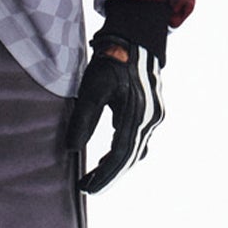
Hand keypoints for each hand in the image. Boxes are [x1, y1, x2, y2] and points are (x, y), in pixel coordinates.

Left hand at [64, 32, 164, 194]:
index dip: (103, 176)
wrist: (136, 40)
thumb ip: (83, 119)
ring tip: (95, 176)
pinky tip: (110, 157)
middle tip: (87, 188)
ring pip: (137, 152)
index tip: (86, 188)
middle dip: (109, 176)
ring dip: (117, 167)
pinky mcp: (154, 113)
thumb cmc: (112, 61)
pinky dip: (125, 154)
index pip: (119, 156)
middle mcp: (150, 120)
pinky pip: (140, 141)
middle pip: (130, 158)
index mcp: (136, 115)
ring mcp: (155, 117)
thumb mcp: (92, 88)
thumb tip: (71, 149)